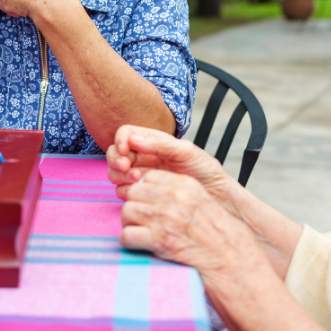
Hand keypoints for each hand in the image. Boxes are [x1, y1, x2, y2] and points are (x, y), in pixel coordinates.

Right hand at [107, 125, 239, 217]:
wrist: (215, 196)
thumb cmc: (205, 171)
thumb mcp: (186, 152)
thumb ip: (160, 144)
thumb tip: (133, 139)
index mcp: (153, 142)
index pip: (126, 134)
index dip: (120, 140)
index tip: (125, 150)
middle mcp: (144, 158)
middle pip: (115, 153)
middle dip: (116, 159)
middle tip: (126, 167)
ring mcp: (142, 176)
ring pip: (116, 173)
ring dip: (120, 175)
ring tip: (137, 178)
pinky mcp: (143, 194)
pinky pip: (123, 190)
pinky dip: (126, 189)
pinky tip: (141, 190)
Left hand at [119, 168, 266, 289]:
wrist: (233, 264)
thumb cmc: (222, 238)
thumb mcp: (205, 203)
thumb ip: (182, 194)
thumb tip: (155, 192)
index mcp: (187, 186)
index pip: (149, 177)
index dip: (144, 191)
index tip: (148, 202)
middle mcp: (175, 198)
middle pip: (134, 193)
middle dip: (135, 206)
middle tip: (142, 221)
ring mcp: (166, 219)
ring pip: (127, 212)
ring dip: (130, 224)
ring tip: (142, 234)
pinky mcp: (159, 241)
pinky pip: (126, 236)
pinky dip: (129, 243)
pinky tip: (141, 246)